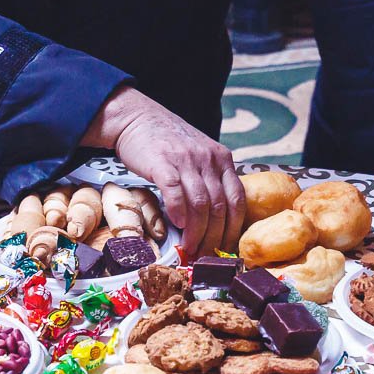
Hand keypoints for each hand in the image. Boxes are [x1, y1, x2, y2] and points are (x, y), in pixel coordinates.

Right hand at [83, 86, 244, 256]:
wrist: (136, 117)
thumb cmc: (167, 140)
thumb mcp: (198, 154)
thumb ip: (209, 179)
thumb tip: (214, 221)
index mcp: (221, 158)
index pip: (238, 200)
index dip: (233, 229)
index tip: (225, 249)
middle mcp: (208, 159)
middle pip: (220, 207)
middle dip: (214, 238)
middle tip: (206, 256)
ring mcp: (186, 160)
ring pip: (201, 205)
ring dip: (196, 233)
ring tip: (190, 248)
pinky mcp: (163, 162)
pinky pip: (176, 192)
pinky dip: (179, 212)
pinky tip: (177, 225)